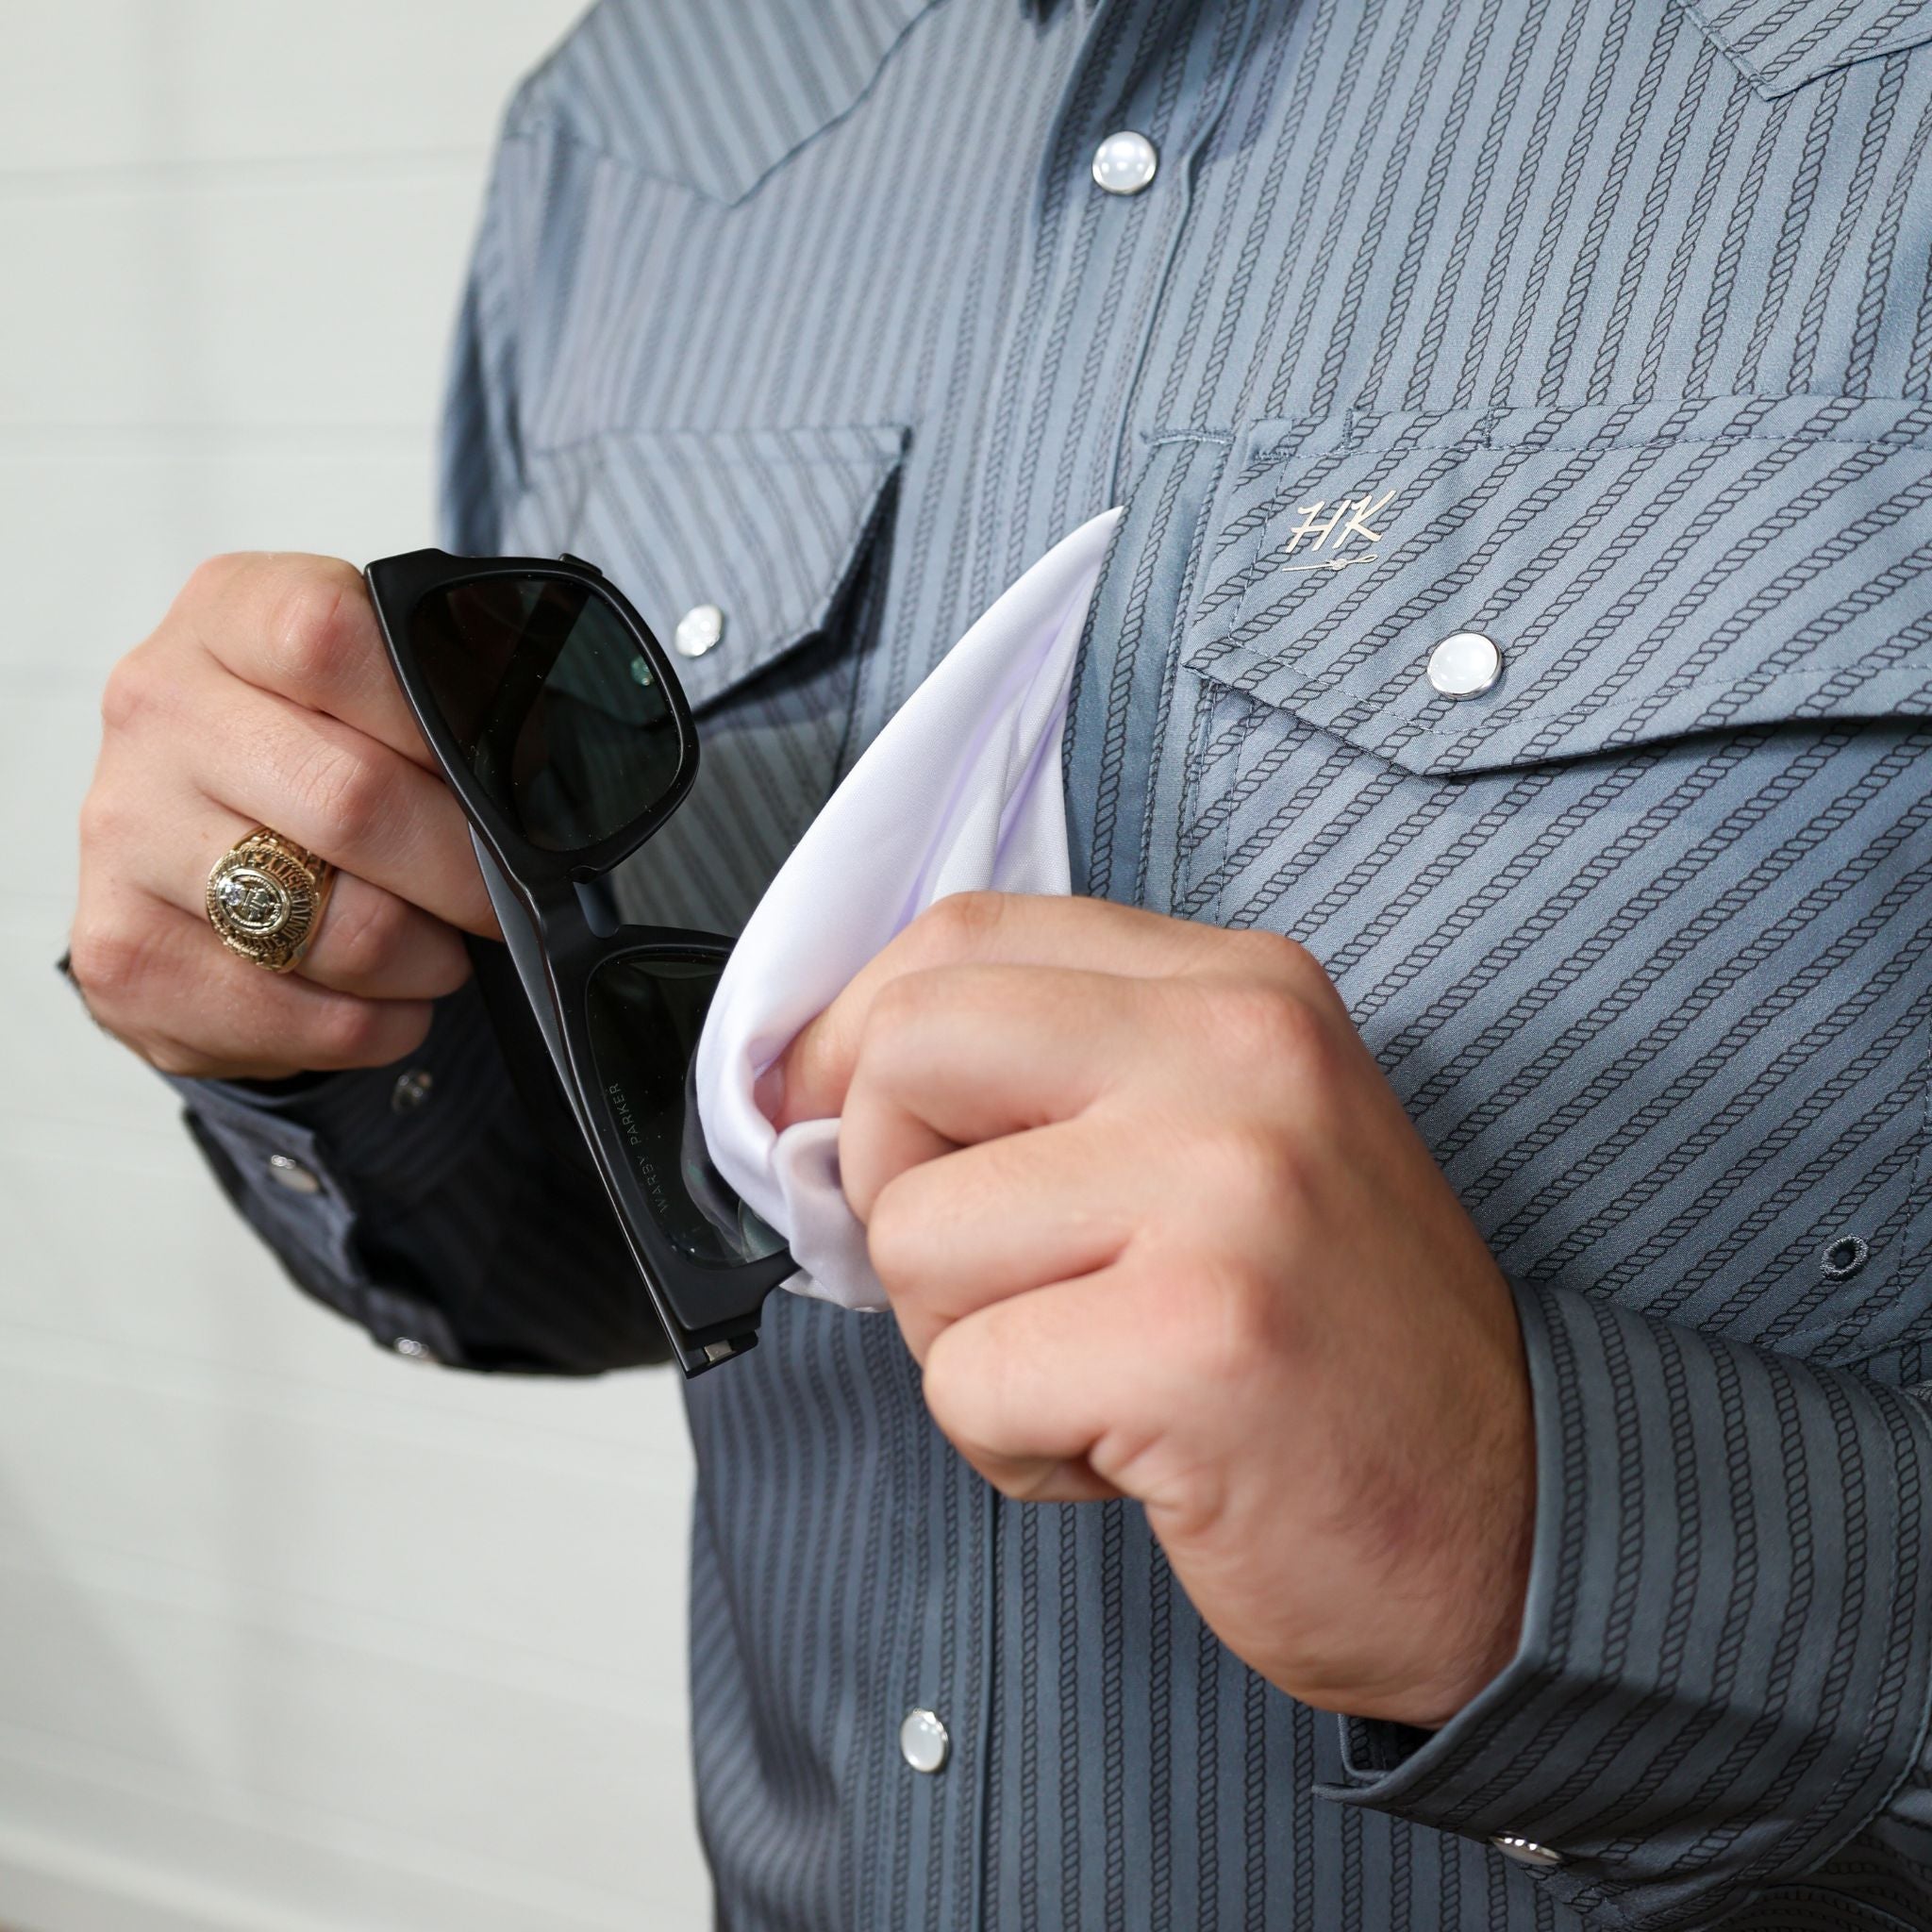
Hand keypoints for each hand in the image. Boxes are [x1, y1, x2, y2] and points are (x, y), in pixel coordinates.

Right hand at [70, 553, 498, 1079]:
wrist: (197, 844)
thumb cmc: (321, 752)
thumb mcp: (387, 682)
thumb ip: (460, 693)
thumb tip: (541, 776)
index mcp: (230, 614)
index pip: (331, 640)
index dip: (437, 722)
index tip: (492, 779)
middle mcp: (157, 709)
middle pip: (353, 803)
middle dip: (464, 873)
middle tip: (501, 899)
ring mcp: (124, 832)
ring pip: (338, 929)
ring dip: (424, 959)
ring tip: (434, 946)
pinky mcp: (121, 952)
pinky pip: (299, 1018)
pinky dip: (376, 1025)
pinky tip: (380, 997)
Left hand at [768, 893, 1535, 1727]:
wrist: (1517, 1519)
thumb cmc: (1337, 1341)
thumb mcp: (1219, 1143)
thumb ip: (1052, 1083)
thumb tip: (823, 1090)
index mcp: (1237, 988)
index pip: (961, 937)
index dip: (850, 1035)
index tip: (818, 1116)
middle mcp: (1239, 1054)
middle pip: (906, 1050)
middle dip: (887, 1183)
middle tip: (986, 1273)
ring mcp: (1227, 1186)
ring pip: (914, 1233)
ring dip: (964, 1342)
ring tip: (1097, 1372)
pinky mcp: (1201, 1334)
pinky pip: (964, 1379)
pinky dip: (1012, 1442)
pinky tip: (1126, 1447)